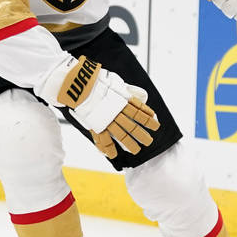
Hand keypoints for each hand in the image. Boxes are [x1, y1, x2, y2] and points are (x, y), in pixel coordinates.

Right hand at [37, 55, 160, 157]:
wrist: (80, 85)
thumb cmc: (97, 81)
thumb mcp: (115, 83)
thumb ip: (126, 90)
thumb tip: (137, 95)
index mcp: (122, 100)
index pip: (140, 112)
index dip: (149, 120)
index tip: (156, 125)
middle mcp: (116, 112)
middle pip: (133, 126)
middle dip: (142, 135)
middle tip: (149, 141)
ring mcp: (106, 119)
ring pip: (121, 135)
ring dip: (130, 144)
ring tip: (136, 150)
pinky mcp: (96, 124)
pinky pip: (104, 139)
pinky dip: (108, 148)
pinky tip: (113, 155)